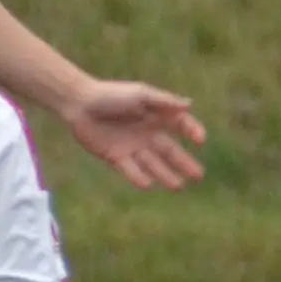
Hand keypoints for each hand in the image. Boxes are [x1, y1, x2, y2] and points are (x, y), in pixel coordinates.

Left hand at [59, 78, 206, 191]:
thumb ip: (163, 101)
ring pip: (153, 164)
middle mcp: (147, 134)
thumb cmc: (112, 94)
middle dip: (184, 163)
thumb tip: (189, 105)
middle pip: (170, 151)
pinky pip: (130, 170)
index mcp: (155, 116)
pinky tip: (148, 184)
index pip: (180, 125)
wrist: (80, 103)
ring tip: (178, 186)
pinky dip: (138, 177)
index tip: (200, 140)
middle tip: (199, 176)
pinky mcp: (116, 157)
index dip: (192, 131)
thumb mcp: (140, 94)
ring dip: (165, 175)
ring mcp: (133, 147)